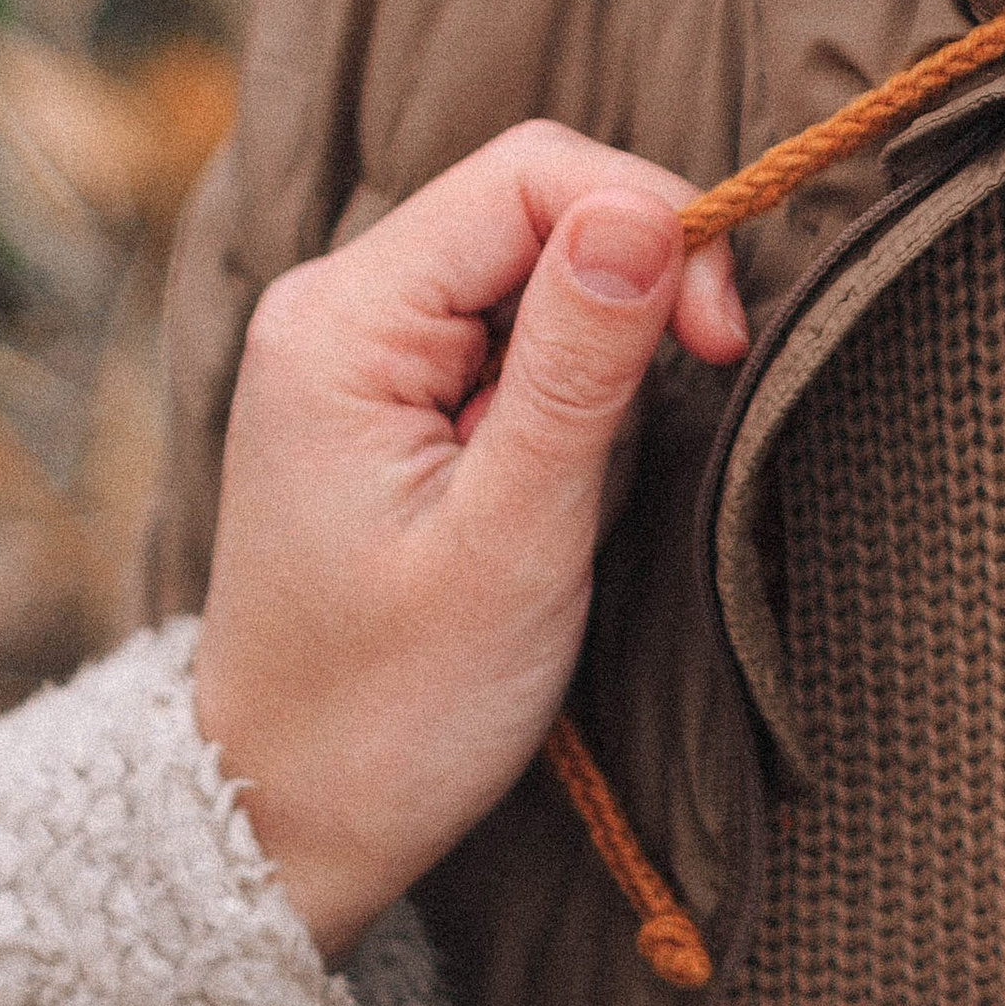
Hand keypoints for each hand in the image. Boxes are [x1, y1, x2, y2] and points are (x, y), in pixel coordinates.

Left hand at [191, 119, 745, 957]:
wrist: (286, 830)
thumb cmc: (391, 713)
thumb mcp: (512, 542)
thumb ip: (579, 366)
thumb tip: (649, 207)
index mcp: (339, 321)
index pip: (529, 175)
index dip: (649, 221)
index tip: (718, 340)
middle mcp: (334, 306)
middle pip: (534, 207)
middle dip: (633, 291)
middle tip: (691, 396)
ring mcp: (356, 348)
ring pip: (534, 270)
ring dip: (602, 358)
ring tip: (585, 486)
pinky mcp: (387, 393)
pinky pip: (512, 333)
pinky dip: (568, 395)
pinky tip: (558, 487)